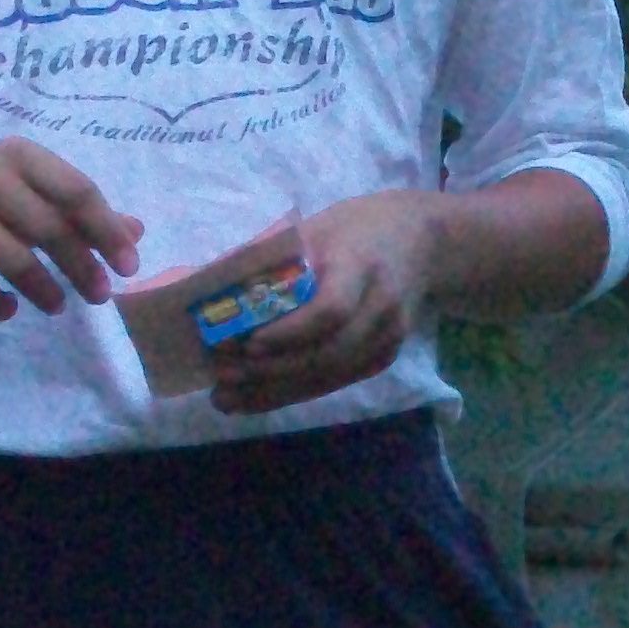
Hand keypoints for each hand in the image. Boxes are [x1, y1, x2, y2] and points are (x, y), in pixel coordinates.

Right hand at [0, 140, 142, 321]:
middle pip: (49, 227)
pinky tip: (9, 309)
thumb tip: (135, 232)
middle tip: (100, 296)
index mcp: (17, 154)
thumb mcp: (24, 193)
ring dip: (44, 289)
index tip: (129, 268)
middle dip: (82, 266)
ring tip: (57, 305)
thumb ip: (76, 210)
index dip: (107, 231)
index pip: (75, 191)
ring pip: (14, 258)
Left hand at [206, 192, 438, 416]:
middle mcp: (381, 308)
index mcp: (362, 266)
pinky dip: (291, 394)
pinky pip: (334, 383)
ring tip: (224, 398)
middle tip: (218, 375)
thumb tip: (205, 288)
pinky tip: (252, 399)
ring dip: (272, 392)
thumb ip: (270, 258)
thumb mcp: (316, 228)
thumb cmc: (357, 229)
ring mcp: (387, 338)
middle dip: (268, 370)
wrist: (424, 243)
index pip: (331, 310)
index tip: (248, 341)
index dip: (290, 332)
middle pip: (326, 353)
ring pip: (328, 377)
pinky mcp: (383, 358)